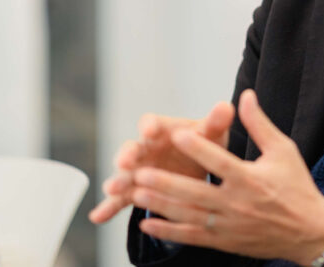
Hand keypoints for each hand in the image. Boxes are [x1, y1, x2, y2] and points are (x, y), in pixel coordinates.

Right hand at [89, 101, 234, 223]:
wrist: (196, 164)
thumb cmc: (201, 143)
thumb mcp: (211, 134)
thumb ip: (216, 122)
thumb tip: (226, 106)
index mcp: (162, 129)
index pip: (152, 123)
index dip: (150, 126)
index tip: (150, 130)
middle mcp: (145, 147)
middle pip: (132, 148)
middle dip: (127, 154)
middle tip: (124, 162)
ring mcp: (137, 169)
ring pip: (123, 174)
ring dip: (117, 181)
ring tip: (113, 189)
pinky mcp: (134, 190)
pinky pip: (120, 199)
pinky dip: (108, 208)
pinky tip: (98, 217)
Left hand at [131, 89, 323, 264]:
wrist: (310, 232)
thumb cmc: (297, 186)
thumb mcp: (283, 150)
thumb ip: (259, 124)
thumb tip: (246, 95)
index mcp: (251, 179)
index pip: (220, 161)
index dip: (198, 147)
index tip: (176, 134)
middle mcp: (237, 204)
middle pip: (196, 192)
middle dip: (166, 182)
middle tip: (141, 171)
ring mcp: (229, 225)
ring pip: (188, 216)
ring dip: (161, 205)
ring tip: (136, 192)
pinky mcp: (225, 241)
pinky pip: (192, 237)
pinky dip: (168, 232)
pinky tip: (146, 223)